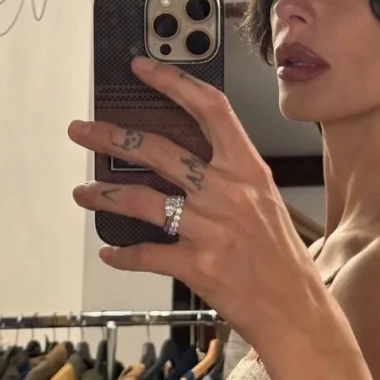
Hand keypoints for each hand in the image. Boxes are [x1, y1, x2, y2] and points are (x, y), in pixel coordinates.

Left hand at [68, 56, 325, 348]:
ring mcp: (212, 230)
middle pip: (159, 149)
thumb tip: (180, 162)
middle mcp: (229, 194)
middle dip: (111, 136)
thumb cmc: (282, 260)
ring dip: (104, 194)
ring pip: (142, 200)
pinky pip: (146, 254)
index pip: (210, 109)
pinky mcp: (197, 266)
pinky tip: (111, 251)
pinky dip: (122, 254)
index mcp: (250, 171)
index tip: (142, 68)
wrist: (297, 312)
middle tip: (83, 131)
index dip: (172, 82)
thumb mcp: (265, 204)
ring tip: (83, 192)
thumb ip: (229, 179)